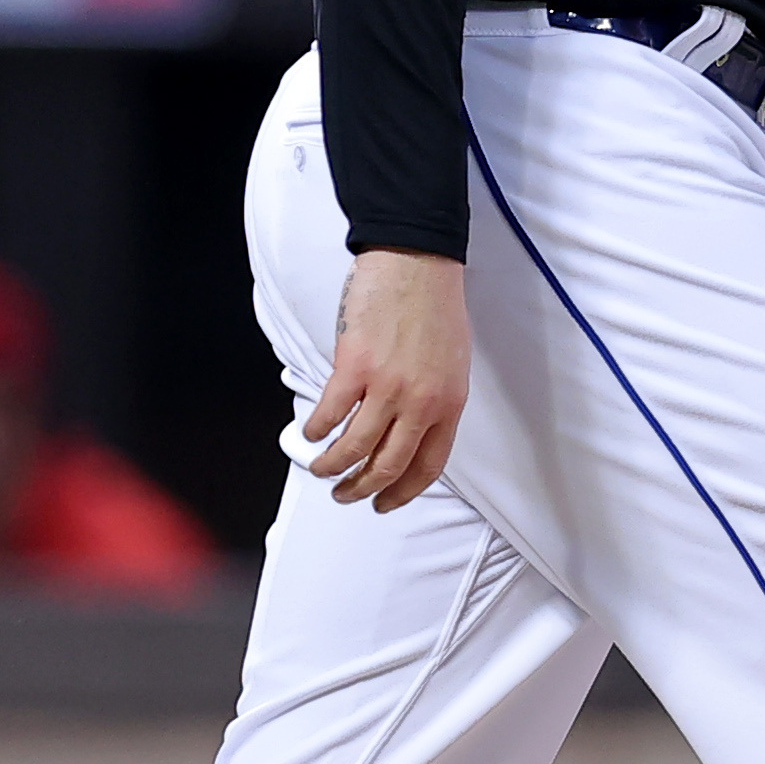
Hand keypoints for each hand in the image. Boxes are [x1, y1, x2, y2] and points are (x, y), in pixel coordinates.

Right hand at [303, 250, 471, 510]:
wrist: (417, 261)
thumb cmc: (435, 305)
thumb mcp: (453, 361)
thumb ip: (435, 398)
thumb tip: (410, 429)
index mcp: (449, 402)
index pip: (428, 465)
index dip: (403, 491)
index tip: (384, 503)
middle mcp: (421, 402)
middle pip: (388, 465)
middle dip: (362, 489)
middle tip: (344, 495)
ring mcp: (387, 386)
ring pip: (355, 447)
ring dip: (332, 466)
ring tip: (320, 469)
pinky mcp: (355, 366)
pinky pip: (330, 413)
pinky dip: (317, 430)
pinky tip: (311, 433)